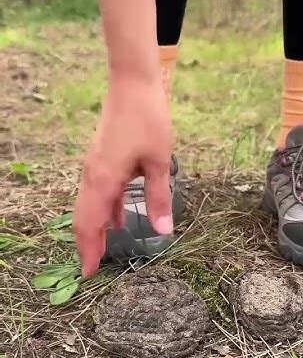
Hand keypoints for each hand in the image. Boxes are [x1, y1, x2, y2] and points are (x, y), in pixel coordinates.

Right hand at [74, 72, 172, 276]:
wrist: (133, 84)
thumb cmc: (148, 119)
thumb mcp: (159, 162)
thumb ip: (159, 198)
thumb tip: (162, 232)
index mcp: (104, 179)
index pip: (90, 224)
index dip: (89, 250)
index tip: (89, 274)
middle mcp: (93, 176)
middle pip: (84, 218)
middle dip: (88, 245)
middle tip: (94, 270)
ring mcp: (95, 166)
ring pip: (89, 206)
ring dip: (96, 229)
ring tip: (105, 252)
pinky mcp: (102, 159)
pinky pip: (99, 193)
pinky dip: (105, 210)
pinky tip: (118, 221)